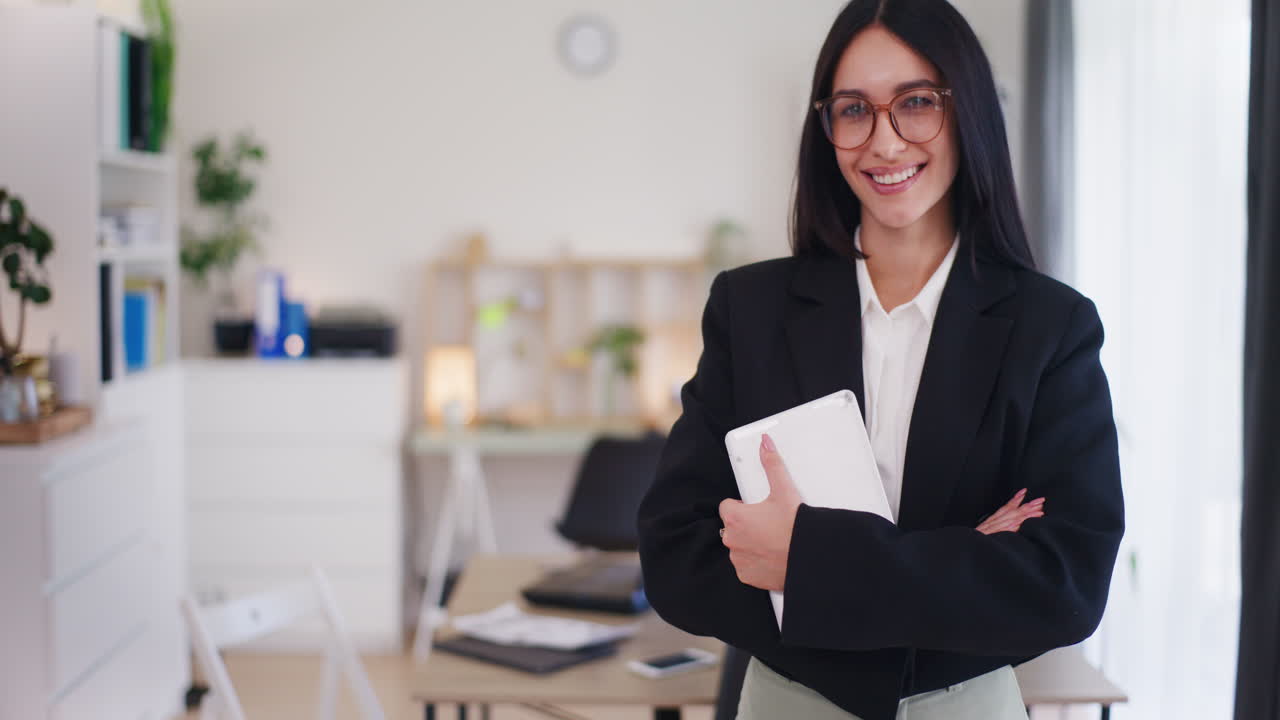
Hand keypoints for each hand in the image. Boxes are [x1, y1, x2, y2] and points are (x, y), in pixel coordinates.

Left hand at [719, 434, 801, 591]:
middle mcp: (732, 540)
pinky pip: (745, 566)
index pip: (727, 506)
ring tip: (772, 541)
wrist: (809, 559)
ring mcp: (739, 560)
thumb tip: (765, 444)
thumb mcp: (784, 491)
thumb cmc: (795, 528)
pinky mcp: (747, 576)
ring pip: (738, 546)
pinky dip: (755, 562)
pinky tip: (771, 556)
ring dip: (749, 543)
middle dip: (746, 525)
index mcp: (736, 518)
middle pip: (732, 527)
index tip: (757, 509)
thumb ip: (772, 464)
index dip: (743, 506)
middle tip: (768, 524)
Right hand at [975, 488, 1044, 534]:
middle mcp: (993, 522)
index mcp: (993, 520)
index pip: (1006, 507)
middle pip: (1012, 511)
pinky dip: (1011, 527)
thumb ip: (999, 528)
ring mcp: (993, 529)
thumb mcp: (987, 532)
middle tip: (1041, 500)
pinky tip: (1019, 524)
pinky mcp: (991, 537)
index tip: (1024, 491)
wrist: (963, 548)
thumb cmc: (977, 541)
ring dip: (1025, 515)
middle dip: (1027, 505)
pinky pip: (1003, 531)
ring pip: (1011, 519)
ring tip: (1038, 511)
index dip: (1015, 499)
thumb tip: (1013, 526)